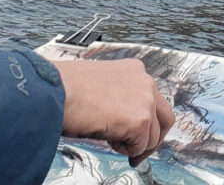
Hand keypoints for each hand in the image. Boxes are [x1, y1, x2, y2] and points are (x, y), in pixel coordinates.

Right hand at [54, 58, 174, 165]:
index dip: (147, 121)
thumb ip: (121, 95)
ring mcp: (145, 100)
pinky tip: (107, 136)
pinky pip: (139, 148)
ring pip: (152, 137)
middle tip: (138, 152)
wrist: (57, 90)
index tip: (138, 133)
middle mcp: (145, 81)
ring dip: (133, 145)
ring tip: (110, 138)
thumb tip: (125, 117)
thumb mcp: (102, 83)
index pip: (154, 100)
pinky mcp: (141, 120)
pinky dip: (125, 150)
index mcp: (135, 70)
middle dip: (154, 138)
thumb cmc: (68, 87)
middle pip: (166, 118)